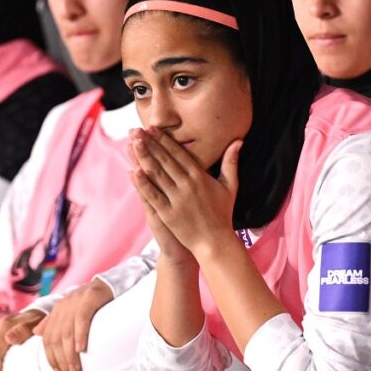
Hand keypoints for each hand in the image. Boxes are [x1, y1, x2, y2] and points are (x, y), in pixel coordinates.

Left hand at [32, 278, 113, 370]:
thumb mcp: (70, 312)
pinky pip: (81, 319)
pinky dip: (80, 335)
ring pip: (67, 333)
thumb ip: (53, 322)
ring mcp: (75, 302)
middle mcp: (63, 306)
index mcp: (57, 311)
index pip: (48, 339)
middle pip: (56, 338)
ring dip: (70, 354)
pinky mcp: (89, 299)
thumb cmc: (91, 302)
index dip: (52, 358)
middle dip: (61, 360)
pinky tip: (81, 349)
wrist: (109, 283)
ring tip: (75, 368)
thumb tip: (36, 333)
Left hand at [128, 126, 241, 255]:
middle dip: (149, 144)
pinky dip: (143, 184)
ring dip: (143, 157)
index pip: (179, 154)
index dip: (164, 140)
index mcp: (200, 177)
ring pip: (157, 174)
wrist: (215, 242)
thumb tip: (238, 140)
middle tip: (135, 130)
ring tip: (132, 143)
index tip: (152, 128)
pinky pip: (153, 196)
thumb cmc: (223, 214)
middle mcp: (187, 186)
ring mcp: (177, 200)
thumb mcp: (230, 186)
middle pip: (165, 160)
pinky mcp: (168, 214)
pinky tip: (133, 172)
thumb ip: (231, 162)